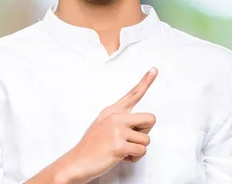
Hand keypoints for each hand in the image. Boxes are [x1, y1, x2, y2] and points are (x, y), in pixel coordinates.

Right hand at [54, 68, 158, 183]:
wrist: (76, 162)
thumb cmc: (91, 146)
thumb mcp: (102, 124)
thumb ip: (120, 118)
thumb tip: (137, 122)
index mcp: (113, 111)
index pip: (133, 94)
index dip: (146, 81)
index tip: (154, 70)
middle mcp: (116, 117)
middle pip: (150, 119)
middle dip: (144, 133)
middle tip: (130, 140)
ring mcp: (117, 131)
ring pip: (146, 140)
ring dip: (137, 149)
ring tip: (121, 150)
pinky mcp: (119, 146)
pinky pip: (141, 151)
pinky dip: (134, 158)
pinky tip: (121, 157)